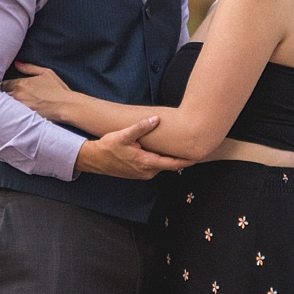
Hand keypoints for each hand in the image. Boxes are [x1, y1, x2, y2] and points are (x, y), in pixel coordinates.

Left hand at [0, 61, 73, 119]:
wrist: (66, 106)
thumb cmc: (58, 89)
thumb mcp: (46, 73)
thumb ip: (29, 67)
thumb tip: (17, 63)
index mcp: (20, 83)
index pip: (4, 84)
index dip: (4, 87)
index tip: (6, 89)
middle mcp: (17, 94)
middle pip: (2, 96)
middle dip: (3, 96)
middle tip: (5, 98)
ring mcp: (19, 106)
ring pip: (5, 105)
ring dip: (5, 105)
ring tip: (8, 107)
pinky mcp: (23, 117)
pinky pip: (11, 115)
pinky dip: (11, 114)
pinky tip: (13, 114)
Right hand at [73, 117, 191, 180]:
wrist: (94, 160)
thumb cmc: (108, 147)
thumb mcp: (123, 135)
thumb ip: (141, 127)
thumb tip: (155, 119)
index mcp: (146, 163)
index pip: (173, 163)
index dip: (187, 160)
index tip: (198, 156)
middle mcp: (147, 172)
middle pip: (169, 165)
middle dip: (181, 158)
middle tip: (194, 149)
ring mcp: (142, 174)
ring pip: (161, 166)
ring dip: (170, 159)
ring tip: (181, 149)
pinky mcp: (138, 173)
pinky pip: (154, 167)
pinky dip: (161, 160)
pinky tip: (163, 152)